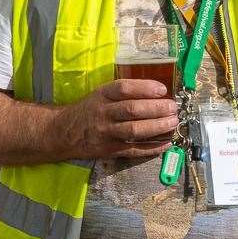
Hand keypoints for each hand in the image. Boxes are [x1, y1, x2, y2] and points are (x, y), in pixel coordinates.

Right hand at [57, 79, 178, 159]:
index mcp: (102, 95)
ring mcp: (106, 133)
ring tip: (173, 123)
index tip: (162, 90)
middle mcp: (104, 113)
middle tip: (173, 108)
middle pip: (132, 110)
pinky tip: (166, 143)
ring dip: (157, 127)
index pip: (124, 88)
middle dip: (156, 108)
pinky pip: (134, 150)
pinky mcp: (110, 150)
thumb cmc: (88, 110)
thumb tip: (155, 92)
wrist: (64, 132)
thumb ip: (122, 93)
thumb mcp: (100, 95)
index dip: (145, 88)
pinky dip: (152, 148)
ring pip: (134, 130)